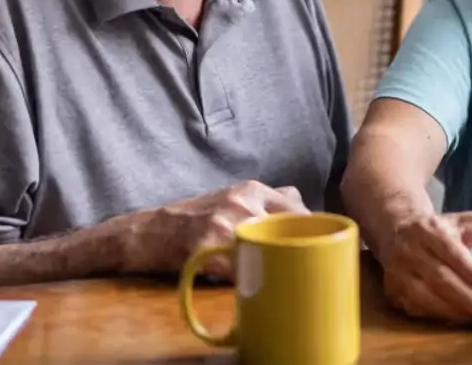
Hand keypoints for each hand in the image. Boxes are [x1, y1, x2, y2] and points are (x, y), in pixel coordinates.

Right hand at [126, 181, 308, 277]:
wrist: (154, 231)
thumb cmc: (199, 216)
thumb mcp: (234, 196)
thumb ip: (268, 199)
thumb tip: (306, 207)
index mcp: (251, 189)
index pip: (298, 208)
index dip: (311, 230)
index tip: (317, 245)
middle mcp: (242, 202)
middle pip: (290, 228)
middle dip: (298, 248)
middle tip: (303, 264)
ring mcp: (226, 224)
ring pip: (269, 249)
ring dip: (277, 265)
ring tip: (280, 275)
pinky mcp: (210, 247)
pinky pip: (243, 269)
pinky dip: (251, 279)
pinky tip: (253, 284)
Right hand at [380, 211, 471, 324]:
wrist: (399, 230)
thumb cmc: (442, 230)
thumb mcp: (469, 224)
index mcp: (429, 229)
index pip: (450, 251)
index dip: (471, 272)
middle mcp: (408, 249)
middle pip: (439, 278)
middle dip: (467, 298)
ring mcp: (397, 272)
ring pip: (426, 296)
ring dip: (455, 311)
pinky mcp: (392, 290)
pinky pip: (417, 308)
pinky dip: (440, 315)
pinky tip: (458, 318)